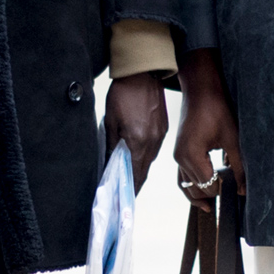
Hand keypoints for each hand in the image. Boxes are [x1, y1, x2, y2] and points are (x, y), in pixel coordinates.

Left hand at [104, 71, 167, 191]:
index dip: (129, 190)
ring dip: (139, 170)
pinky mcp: (163, 128)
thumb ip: (111, 145)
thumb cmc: (123, 93)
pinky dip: (145, 157)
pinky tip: (136, 157)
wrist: (143, 72)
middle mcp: (153, 142)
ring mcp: (160, 135)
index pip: (135, 175)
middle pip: (144, 171)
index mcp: (138, 141)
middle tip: (123, 196)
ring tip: (128, 179)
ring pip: (149, 161)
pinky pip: (154, 149)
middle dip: (134, 184)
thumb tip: (109, 164)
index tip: (123, 202)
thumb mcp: (110, 120)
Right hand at [173, 48, 245, 202]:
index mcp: (192, 155)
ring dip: (201, 194)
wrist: (201, 88)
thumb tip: (245, 190)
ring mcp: (177, 156)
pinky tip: (205, 191)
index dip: (224, 190)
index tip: (238, 191)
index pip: (209, 185)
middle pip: (196, 190)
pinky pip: (183, 177)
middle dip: (212, 195)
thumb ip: (239, 167)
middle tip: (231, 199)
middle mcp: (180, 158)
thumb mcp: (233, 138)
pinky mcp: (179, 152)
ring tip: (215, 204)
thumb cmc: (216, 108)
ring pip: (186, 186)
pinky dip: (193, 186)